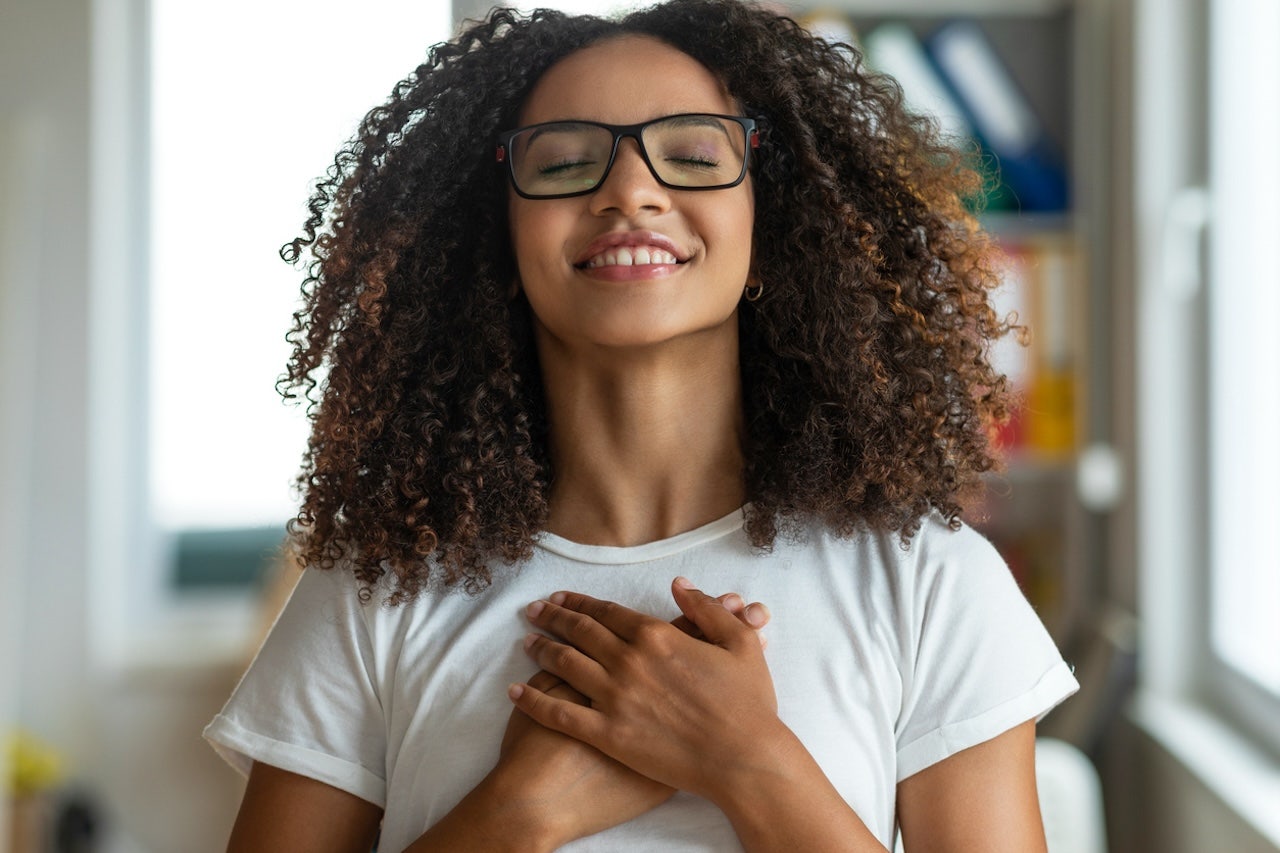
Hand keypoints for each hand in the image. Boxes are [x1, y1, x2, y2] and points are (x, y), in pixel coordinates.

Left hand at [509, 577, 783, 802]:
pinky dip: (533, 700)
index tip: (562, 597)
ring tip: (526, 641)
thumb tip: (679, 584)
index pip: (607, 612)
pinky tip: (515, 692)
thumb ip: (707, 608)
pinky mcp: (607, 734)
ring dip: (541, 650)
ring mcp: (614, 697)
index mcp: (657, 636)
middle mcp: (628, 661)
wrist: (743, 758)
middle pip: (579, 632)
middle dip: (553, 618)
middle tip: (534, 611)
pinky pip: (560, 712)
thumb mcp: (739, 643)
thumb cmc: (747, 703)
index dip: (580, 602)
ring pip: (565, 665)